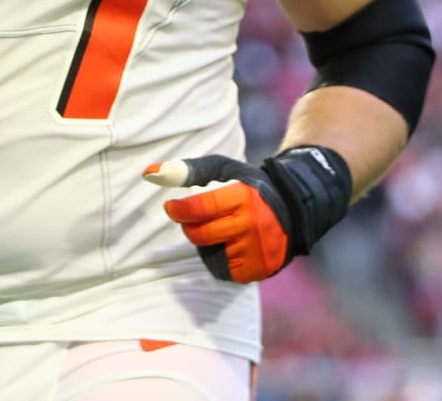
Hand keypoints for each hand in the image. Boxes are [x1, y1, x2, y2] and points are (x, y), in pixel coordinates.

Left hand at [144, 146, 350, 284]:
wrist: (293, 209)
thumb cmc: (248, 185)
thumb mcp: (223, 169)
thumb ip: (187, 170)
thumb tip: (149, 174)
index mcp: (243, 197)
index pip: (202, 208)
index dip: (179, 210)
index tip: (170, 207)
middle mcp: (253, 225)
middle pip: (202, 235)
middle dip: (190, 227)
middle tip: (191, 218)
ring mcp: (258, 250)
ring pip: (211, 255)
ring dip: (206, 244)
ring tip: (217, 230)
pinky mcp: (261, 270)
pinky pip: (226, 271)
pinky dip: (219, 259)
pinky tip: (227, 245)